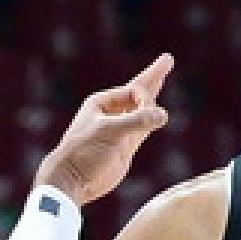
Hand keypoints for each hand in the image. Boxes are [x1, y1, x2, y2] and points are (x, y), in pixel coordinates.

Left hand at [35, 54, 172, 205]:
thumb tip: (163, 115)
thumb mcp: (109, 132)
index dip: (147, 98)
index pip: (134, 91)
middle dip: (153, 76)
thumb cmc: (83, 151)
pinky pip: (144, 128)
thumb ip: (137, 121)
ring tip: (162, 77)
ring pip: (143, 109)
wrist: (73, 180)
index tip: (151, 114)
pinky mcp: (126, 146)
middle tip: (167, 59)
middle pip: (138, 91)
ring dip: (153, 96)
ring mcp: (120, 129)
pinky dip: (153, 120)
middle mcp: (111, 113)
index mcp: (101, 102)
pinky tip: (159, 114)